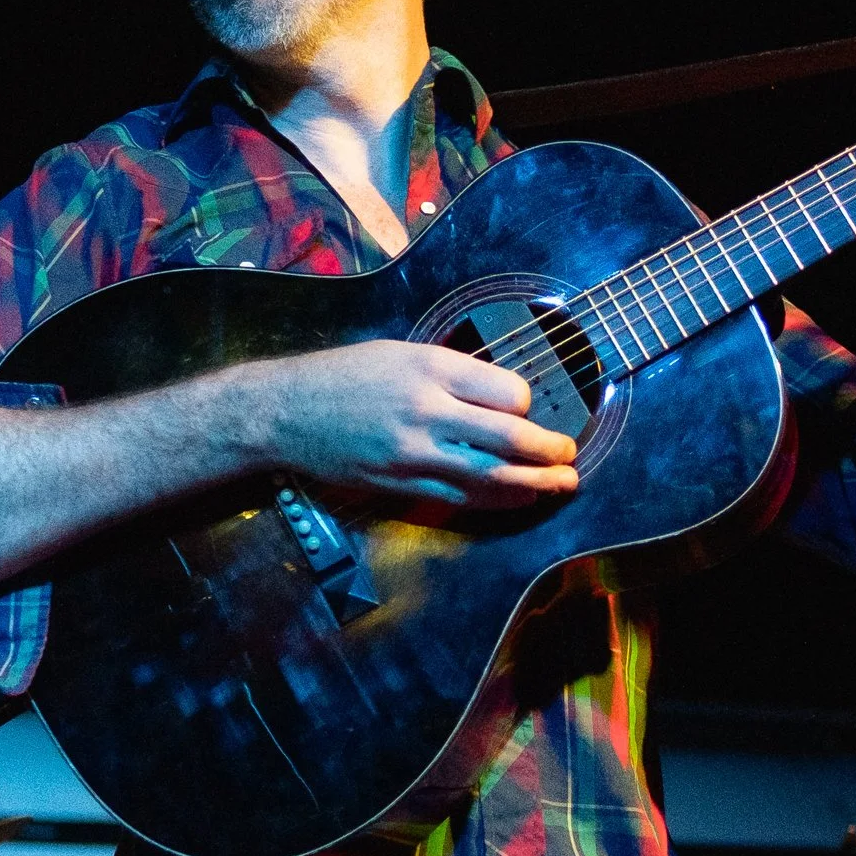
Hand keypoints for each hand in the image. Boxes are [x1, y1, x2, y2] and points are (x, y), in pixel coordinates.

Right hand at [253, 337, 580, 516]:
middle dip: (549, 450)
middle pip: (508, 437)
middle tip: (570, 455)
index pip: (507, 392)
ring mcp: (411, 453)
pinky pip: (459, 498)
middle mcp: (424, 410)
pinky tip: (519, 499)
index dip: (530, 404)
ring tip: (562, 485)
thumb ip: (451, 374)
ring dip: (534, 484)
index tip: (532, 409)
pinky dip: (496, 501)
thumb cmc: (344, 376)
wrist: (285, 411)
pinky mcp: (398, 484)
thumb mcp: (401, 354)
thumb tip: (504, 397)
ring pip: (490, 475)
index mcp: (429, 368)